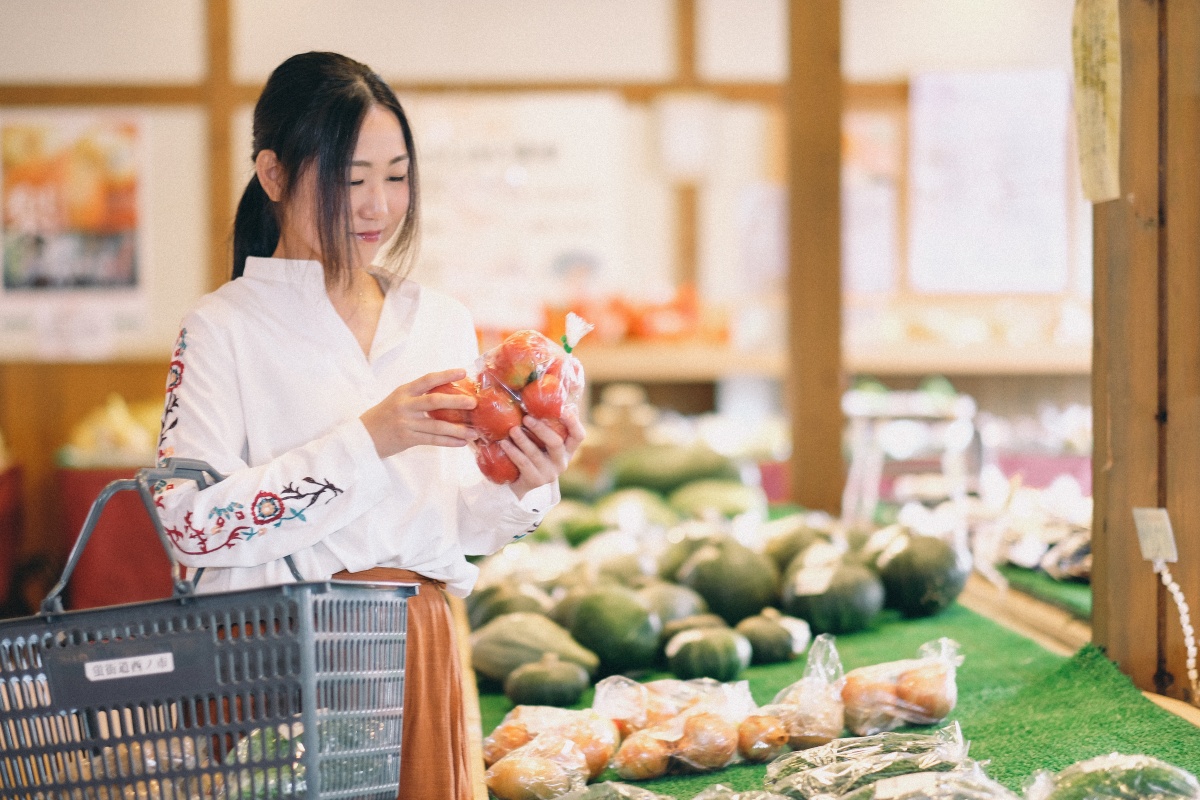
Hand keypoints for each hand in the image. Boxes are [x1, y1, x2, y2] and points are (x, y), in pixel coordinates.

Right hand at [361, 369, 476, 458]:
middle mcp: (405, 405)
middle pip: (434, 401)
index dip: (446, 375)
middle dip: (456, 401)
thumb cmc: (385, 416)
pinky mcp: (407, 439)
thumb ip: (419, 396)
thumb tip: (450, 394)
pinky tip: (462, 442)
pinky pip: (433, 440)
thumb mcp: (398, 399)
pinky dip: (449, 441)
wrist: (363, 436)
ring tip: (474, 431)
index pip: (427, 380)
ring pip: (437, 425)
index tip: (463, 372)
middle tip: (473, 403)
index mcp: (404, 391)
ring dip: (458, 429)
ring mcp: (406, 423)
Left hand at [502, 408, 586, 499]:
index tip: (563, 409)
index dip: (573, 422)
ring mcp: (550, 473)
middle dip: (541, 429)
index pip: (579, 435)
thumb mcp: (541, 440)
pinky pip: (523, 464)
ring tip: (512, 429)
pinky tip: (504, 443)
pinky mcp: (536, 480)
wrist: (520, 482)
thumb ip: (545, 423)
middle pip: (556, 443)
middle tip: (526, 418)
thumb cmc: (532, 452)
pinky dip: (513, 452)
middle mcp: (562, 461)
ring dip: (523, 440)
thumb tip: (537, 392)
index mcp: (568, 449)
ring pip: (536, 454)